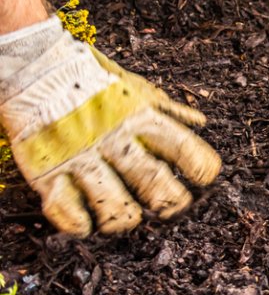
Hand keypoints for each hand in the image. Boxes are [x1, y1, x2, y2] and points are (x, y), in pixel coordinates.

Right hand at [0, 18, 219, 235]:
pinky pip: (65, 208)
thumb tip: (199, 121)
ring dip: (126, 218)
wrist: (37, 70)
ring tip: (128, 217)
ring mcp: (80, 158)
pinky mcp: (47, 171)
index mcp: (140, 119)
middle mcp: (114, 141)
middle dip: (169, 201)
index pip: (183, 148)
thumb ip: (167, 109)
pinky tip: (88, 224)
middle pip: (154, 182)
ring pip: (113, 204)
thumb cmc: (93, 81)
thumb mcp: (136, 89)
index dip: (199, 167)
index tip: (204, 178)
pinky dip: (79, 223)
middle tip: (170, 206)